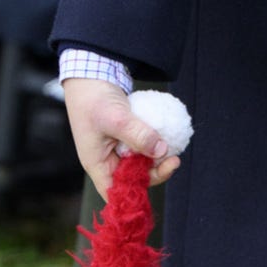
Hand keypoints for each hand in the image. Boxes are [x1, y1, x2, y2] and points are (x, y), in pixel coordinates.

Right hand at [62, 78, 180, 200]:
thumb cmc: (93, 98)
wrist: (92, 72)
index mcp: (97, 164)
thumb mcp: (116, 118)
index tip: (159, 176)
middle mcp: (107, 160)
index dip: (135, 194)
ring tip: (173, 147)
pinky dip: (154, 143)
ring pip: (140, 162)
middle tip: (174, 158)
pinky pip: (142, 146)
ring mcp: (116, 149)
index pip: (115, 192)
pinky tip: (167, 136)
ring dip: (157, 158)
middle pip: (133, 179)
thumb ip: (138, 135)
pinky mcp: (125, 136)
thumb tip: (161, 151)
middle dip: (155, 171)